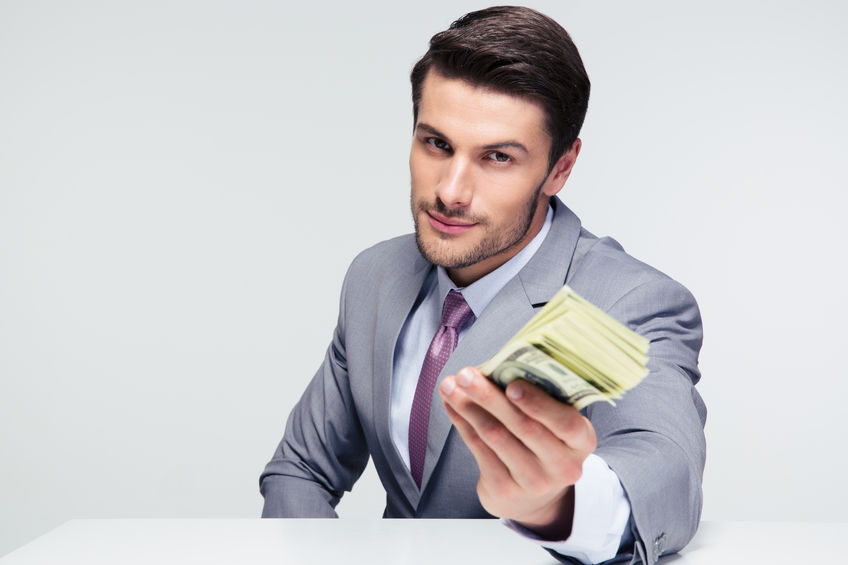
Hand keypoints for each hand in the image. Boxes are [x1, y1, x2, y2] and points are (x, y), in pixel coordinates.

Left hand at [439, 366, 596, 539]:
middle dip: (489, 396)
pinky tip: (451, 405)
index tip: (512, 384)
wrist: (533, 495)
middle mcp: (562, 465)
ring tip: (449, 386)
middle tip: (465, 374)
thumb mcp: (555, 422)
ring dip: (468, 407)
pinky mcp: (504, 490)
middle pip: (523, 426)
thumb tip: (495, 367)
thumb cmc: (543, 441)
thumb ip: (538, 398)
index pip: (566, 423)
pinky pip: (478, 449)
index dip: (538, 404)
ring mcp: (534, 481)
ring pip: (495, 436)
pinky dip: (462, 422)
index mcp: (581, 440)